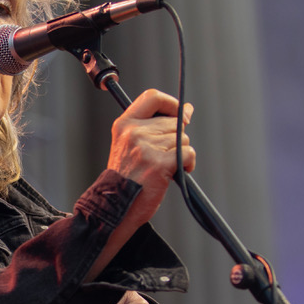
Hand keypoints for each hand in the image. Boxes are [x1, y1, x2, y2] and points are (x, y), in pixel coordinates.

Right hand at [106, 89, 195, 230]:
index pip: (153, 97)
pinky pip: (187, 153)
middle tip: (165, 155)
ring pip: (182, 138)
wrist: (115, 206)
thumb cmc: (126, 179)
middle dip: (177, 138)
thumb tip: (187, 110)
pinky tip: (176, 172)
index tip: (179, 113)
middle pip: (173, 122)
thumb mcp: (130, 145)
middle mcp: (134, 132)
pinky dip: (188, 163)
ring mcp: (147, 147)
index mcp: (124, 124)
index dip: (171, 103)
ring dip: (182, 153)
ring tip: (167, 167)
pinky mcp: (160, 163)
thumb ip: (154, 126)